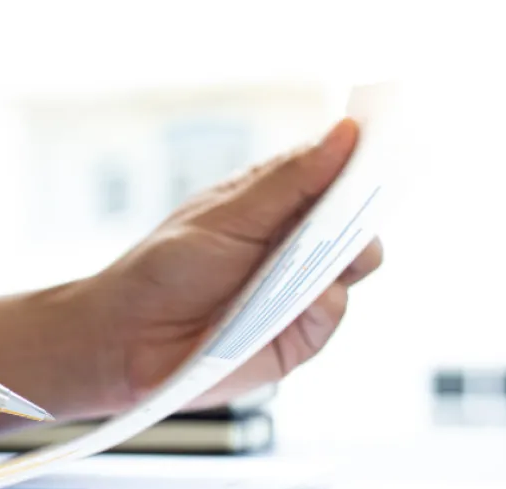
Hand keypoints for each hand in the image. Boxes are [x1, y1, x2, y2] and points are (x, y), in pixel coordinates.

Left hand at [87, 118, 382, 409]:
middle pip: (356, 222)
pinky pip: (331, 316)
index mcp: (274, 206)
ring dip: (339, 259)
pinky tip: (293, 301)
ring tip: (306, 258)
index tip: (381, 145)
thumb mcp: (226, 215)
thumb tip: (346, 133)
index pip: (333, 177)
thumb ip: (288, 181)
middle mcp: (292, 247)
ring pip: (353, 268)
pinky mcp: (294, 338)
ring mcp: (296, 293)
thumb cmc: (163, 269)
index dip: (359, 161)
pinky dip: (319, 305)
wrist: (125, 339)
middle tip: (355, 204)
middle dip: (361, 212)